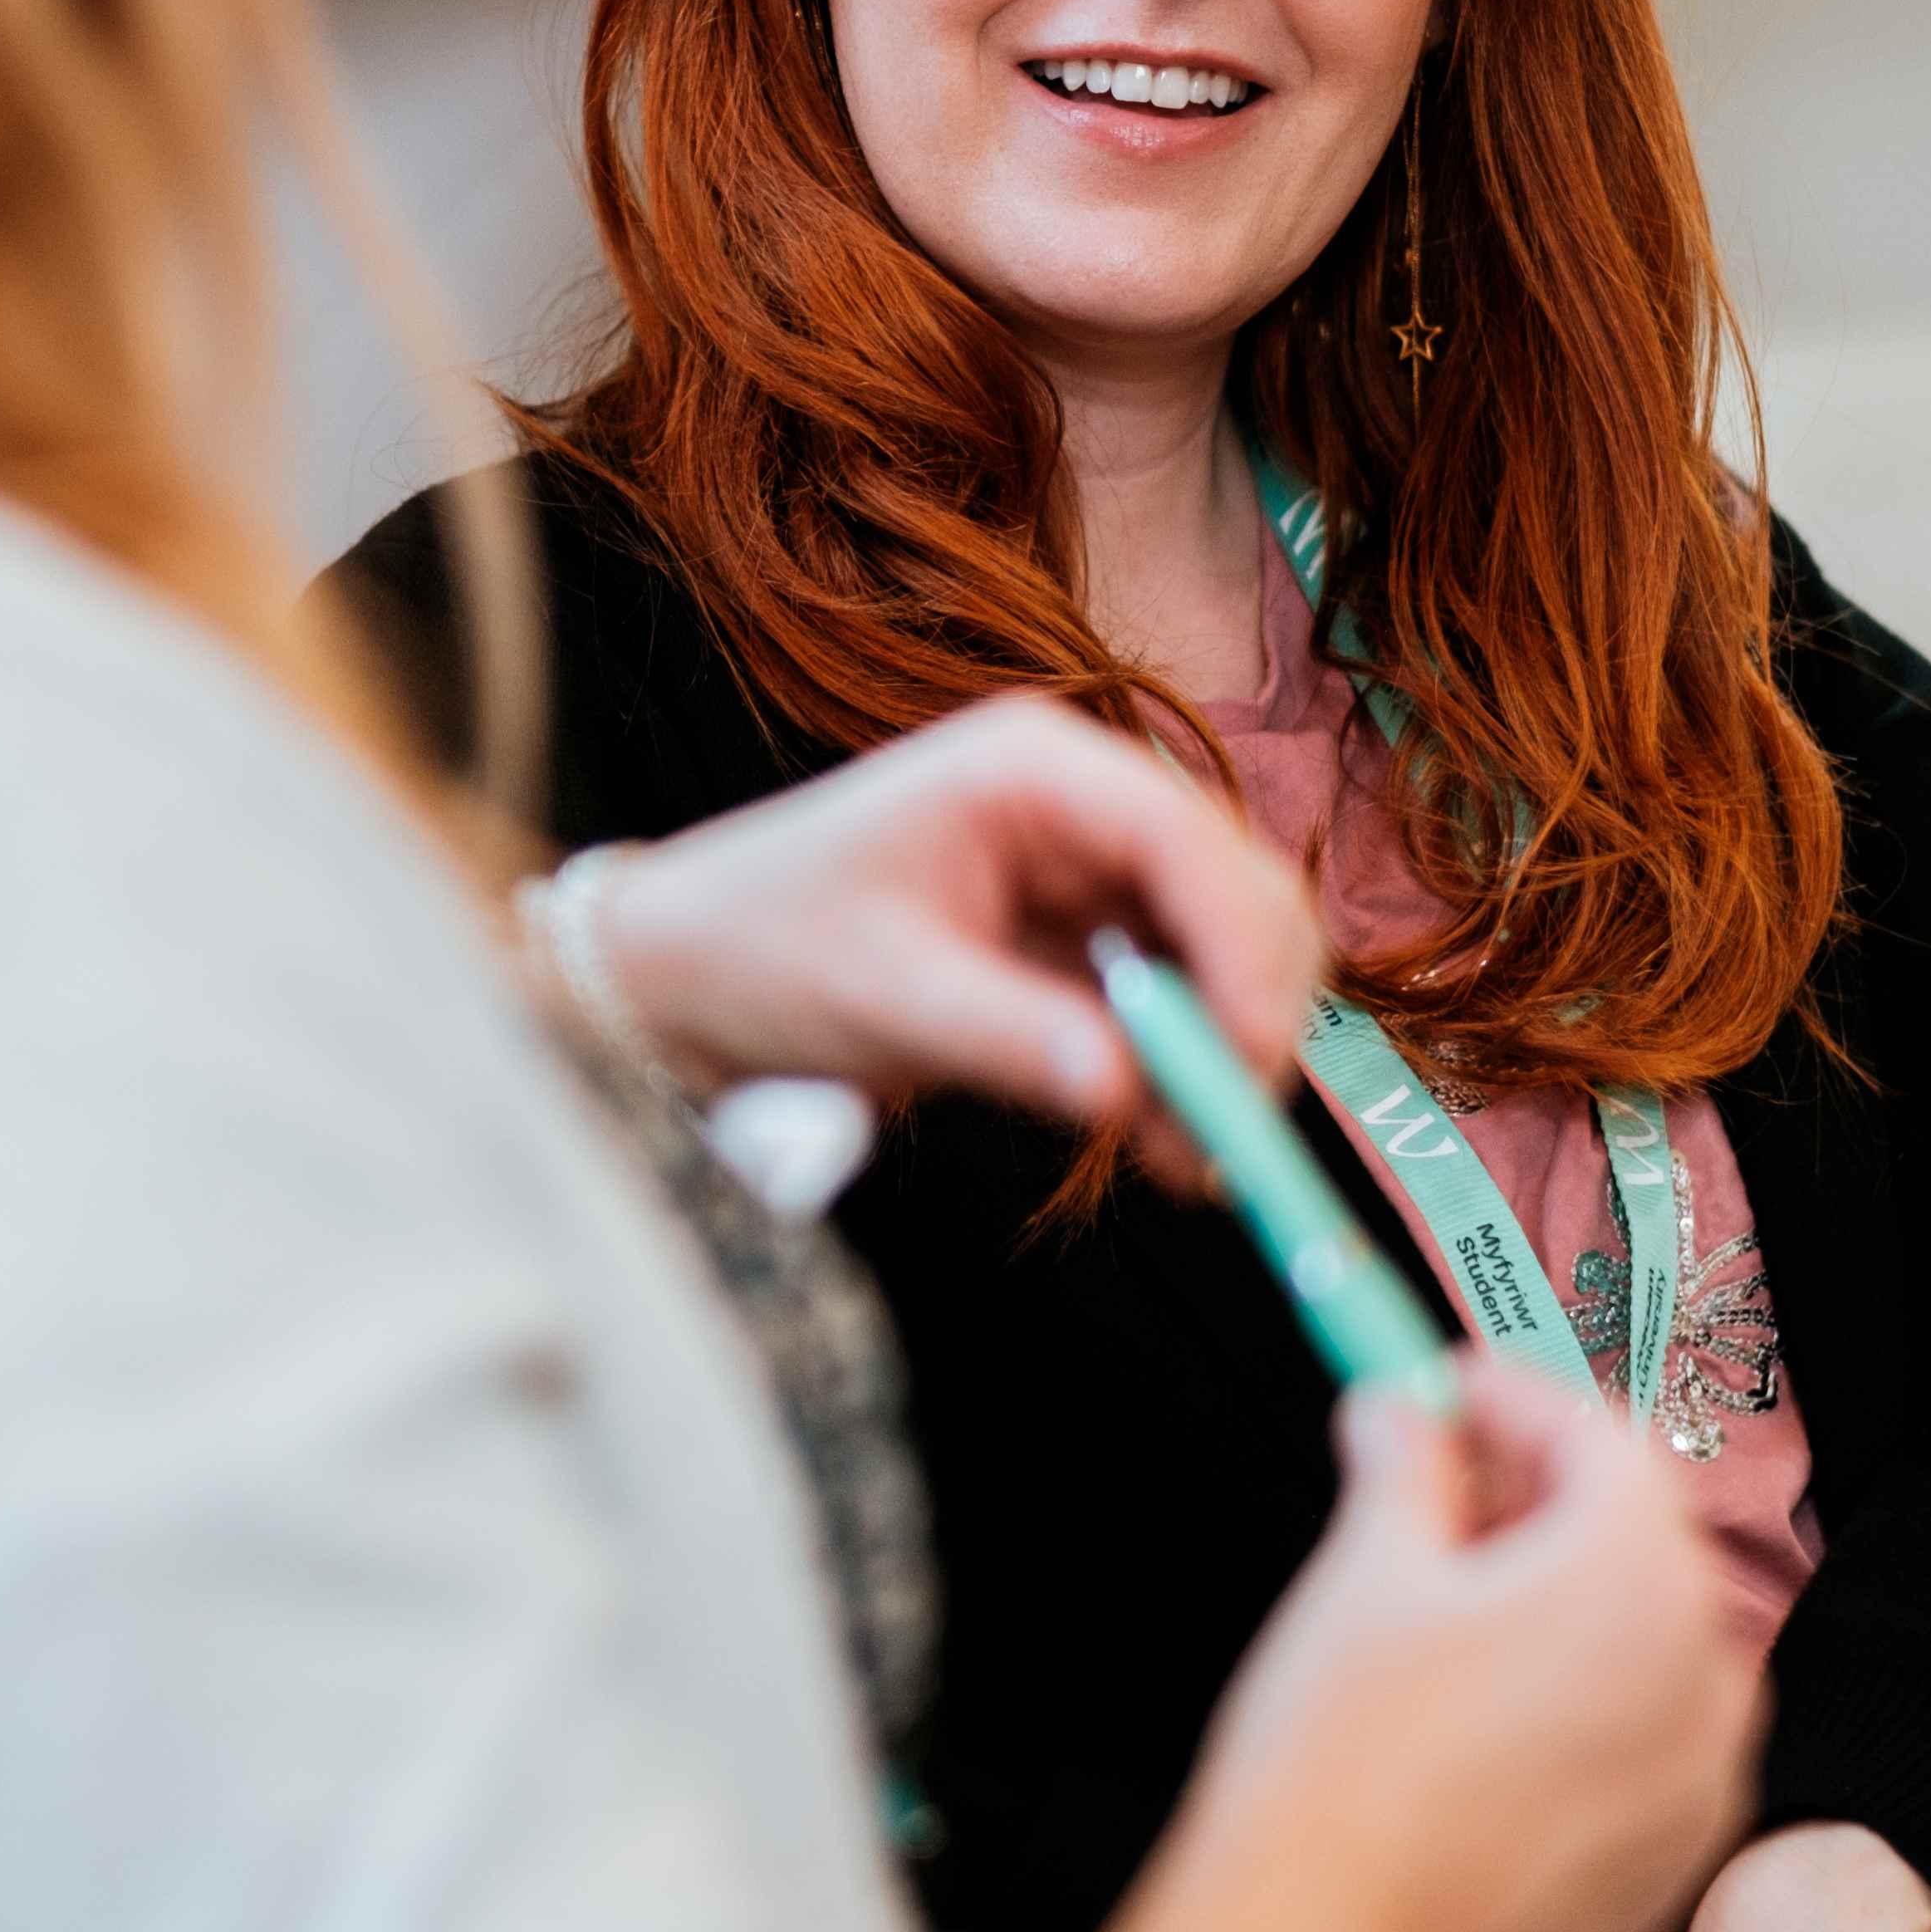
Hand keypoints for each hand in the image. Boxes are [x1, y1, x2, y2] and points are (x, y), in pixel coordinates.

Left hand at [579, 691, 1322, 1183]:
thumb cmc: (756, 947)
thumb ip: (1007, 1037)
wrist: (682, 975)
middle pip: (1232, 893)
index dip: (1241, 951)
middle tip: (1228, 1131)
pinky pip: (1168, 1006)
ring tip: (1192, 1162)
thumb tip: (1126, 1091)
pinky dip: (1179, 1075)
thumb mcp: (879, 994)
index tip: (1248, 1063)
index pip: (1185, 841)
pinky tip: (1166, 1150)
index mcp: (1030, 769)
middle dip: (1248, 1009)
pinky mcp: (1075, 942)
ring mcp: (1083, 871)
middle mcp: (1076, 804)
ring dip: (1219, 1056)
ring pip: (1217, 956)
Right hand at [1141, 1365, 1764, 1931]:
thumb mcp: (1363, 1573)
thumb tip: (1400, 1420)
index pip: (1593, 1437)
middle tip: (1429, 1495)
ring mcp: (1698, 1781)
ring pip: (1640, 1649)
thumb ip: (1403, 1469)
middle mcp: (1701, 1672)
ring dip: (1558, 1611)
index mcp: (1635, 1574)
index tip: (1441, 1395)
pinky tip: (1472, 1727)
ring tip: (1440, 1620)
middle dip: (1534, 1504)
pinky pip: (1639, 1749)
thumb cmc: (1342, 1766)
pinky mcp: (1669, 1866)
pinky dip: (1574, 1714)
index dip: (1506, 1401)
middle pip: (1632, 1540)